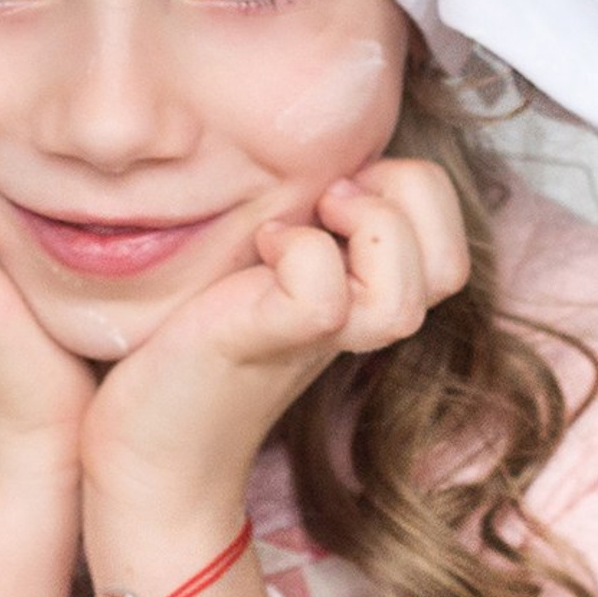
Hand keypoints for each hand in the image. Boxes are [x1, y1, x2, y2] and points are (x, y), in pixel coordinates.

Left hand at [81, 158, 470, 591]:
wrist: (147, 446)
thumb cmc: (190, 340)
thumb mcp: (262, 261)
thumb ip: (304, 219)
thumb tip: (317, 151)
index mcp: (361, 293)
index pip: (450, 243)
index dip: (420, 193)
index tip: (342, 182)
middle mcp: (352, 320)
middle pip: (450, 268)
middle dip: (412, 200)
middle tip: (332, 195)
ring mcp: (315, 338)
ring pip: (408, 294)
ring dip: (370, 227)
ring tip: (302, 218)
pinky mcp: (264, 341)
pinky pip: (323, 295)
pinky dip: (301, 252)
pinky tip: (260, 246)